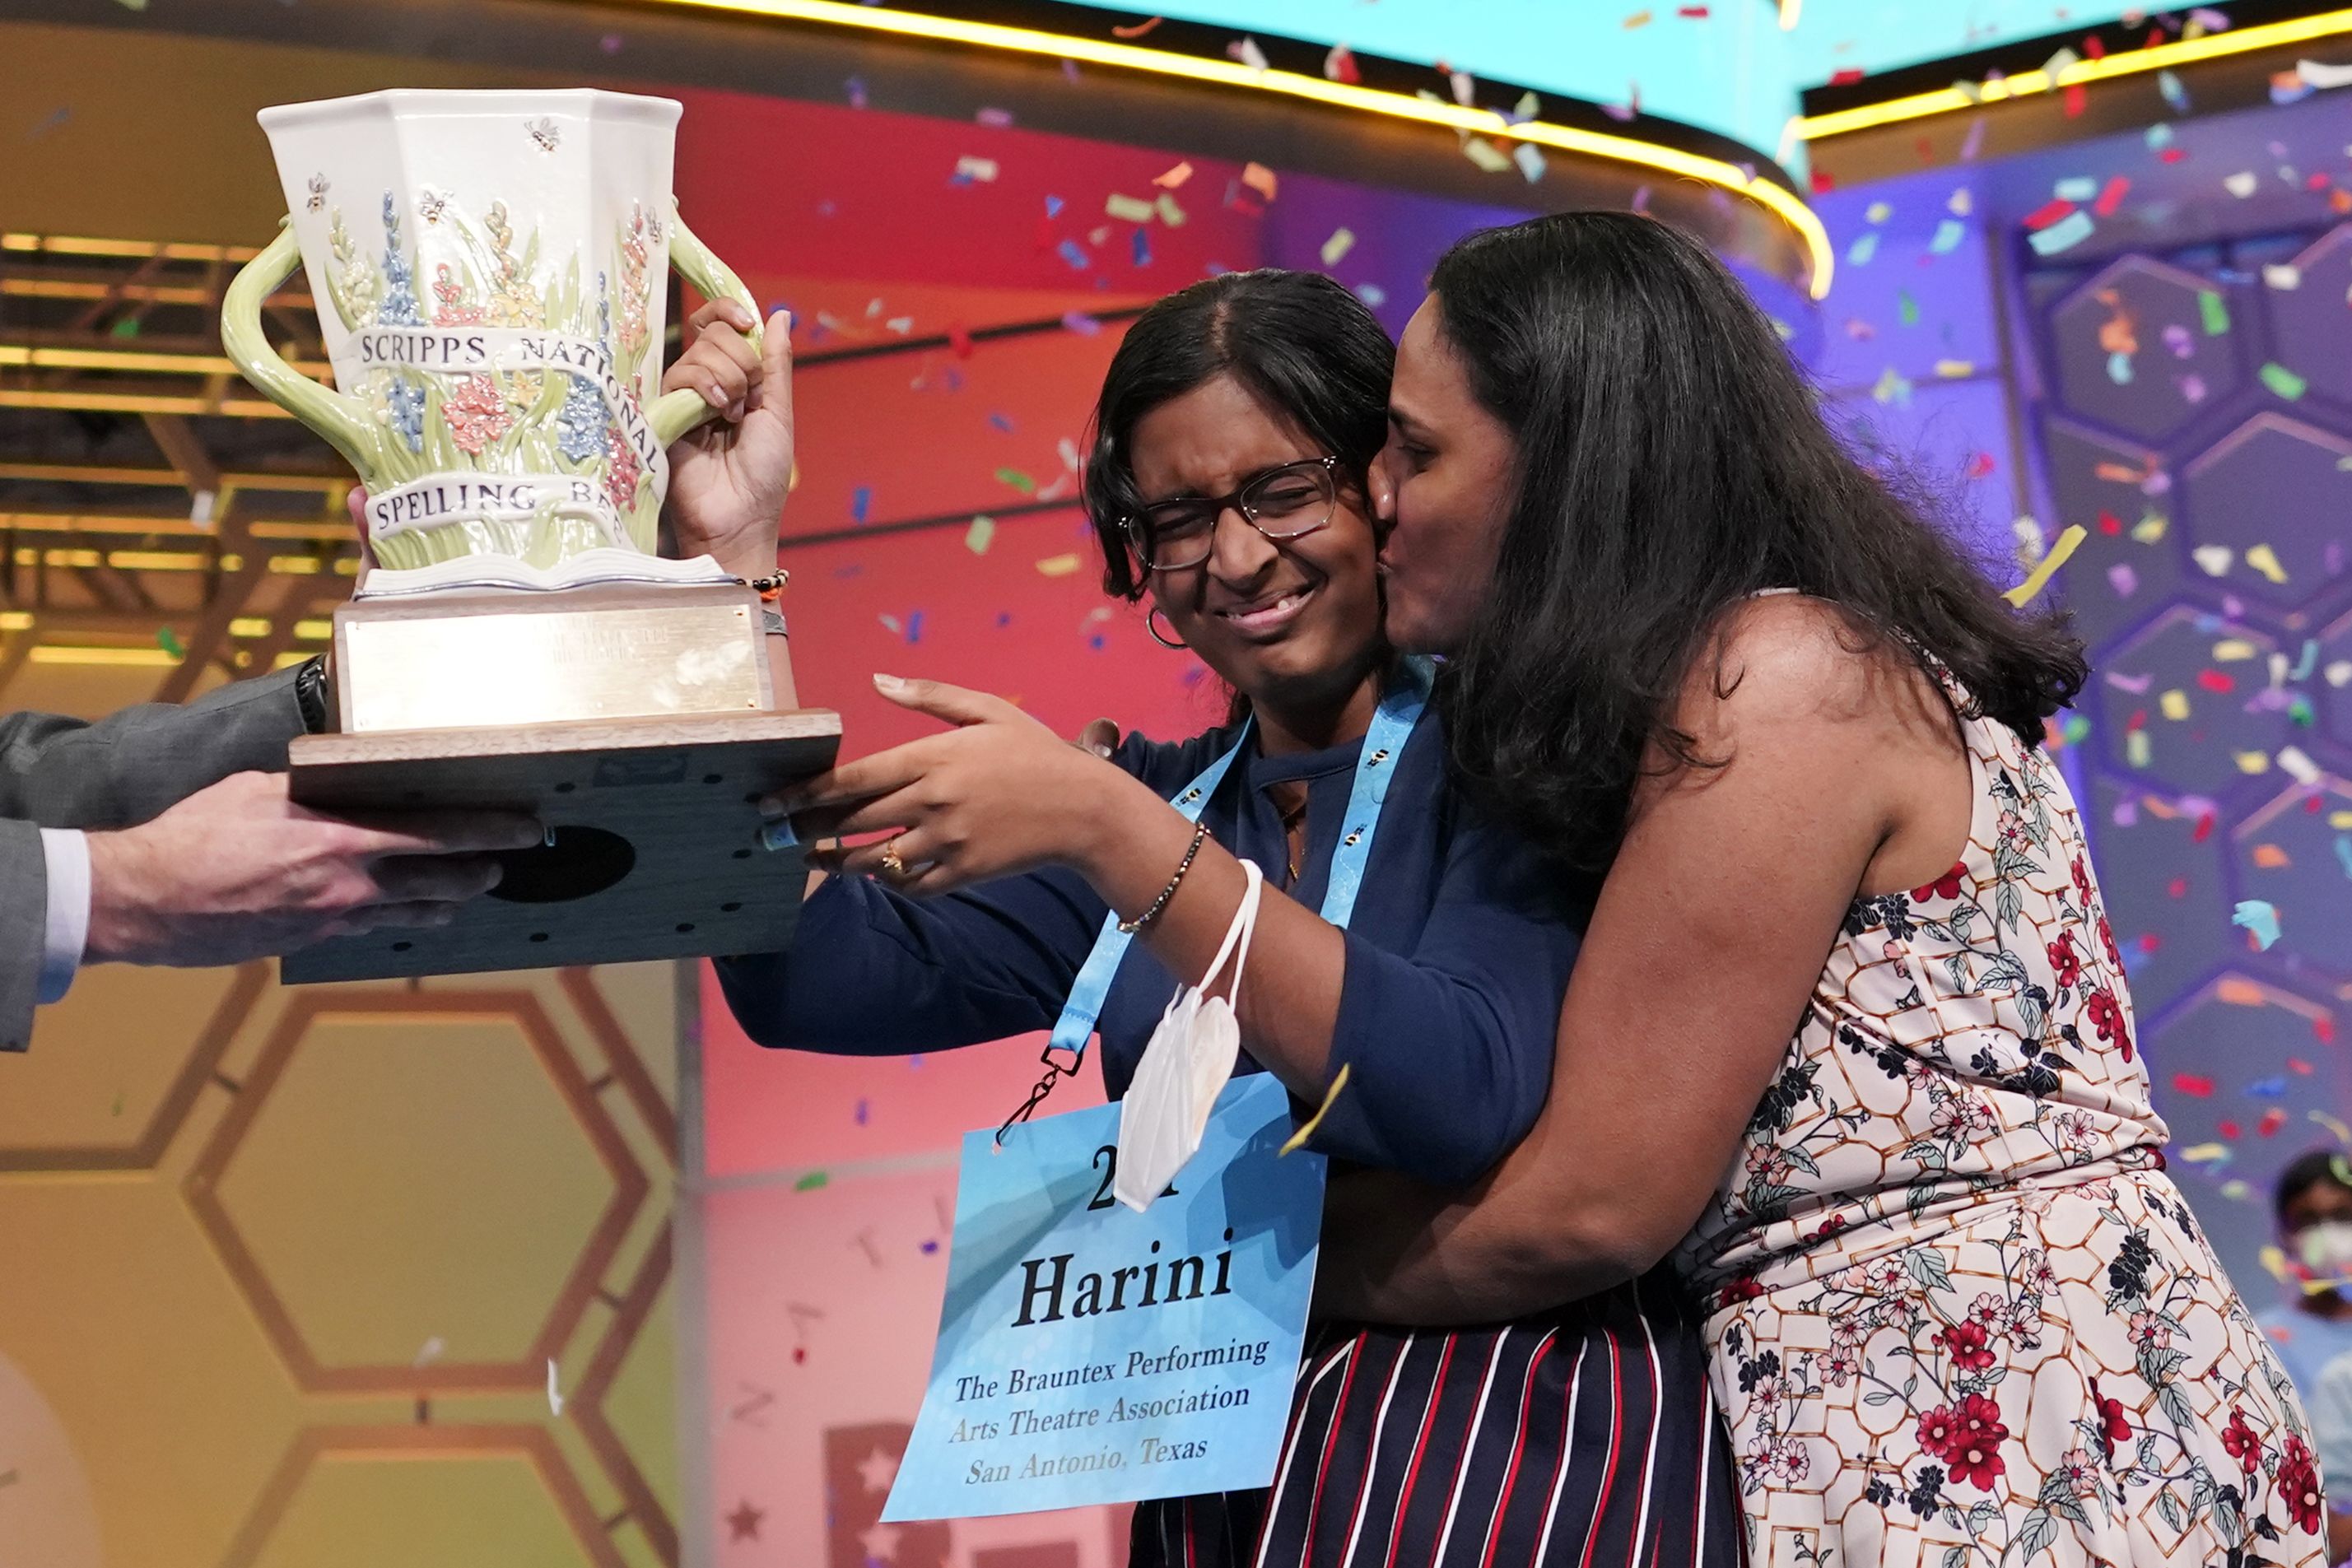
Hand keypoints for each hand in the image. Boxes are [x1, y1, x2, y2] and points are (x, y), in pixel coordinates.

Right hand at [82, 771, 541, 967]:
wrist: (145, 902)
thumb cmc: (193, 835)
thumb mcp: (257, 788)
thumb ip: (311, 786)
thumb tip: (339, 775)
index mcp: (342, 840)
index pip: (441, 833)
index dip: (492, 831)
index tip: (527, 827)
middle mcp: (349, 885)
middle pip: (443, 882)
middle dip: (482, 872)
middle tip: (509, 863)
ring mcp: (333, 919)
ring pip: (413, 913)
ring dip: (448, 901)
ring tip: (470, 891)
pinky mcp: (312, 941)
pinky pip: (371, 929)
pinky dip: (397, 919)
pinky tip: (404, 913)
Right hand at [661, 301, 794, 580]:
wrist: (740, 517)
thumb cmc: (762, 474)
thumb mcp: (777, 412)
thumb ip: (775, 364)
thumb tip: (780, 314)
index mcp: (733, 380)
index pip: (719, 325)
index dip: (729, 312)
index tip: (747, 323)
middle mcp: (704, 384)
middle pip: (713, 333)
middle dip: (740, 360)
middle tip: (747, 399)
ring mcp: (681, 398)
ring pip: (698, 352)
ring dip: (727, 378)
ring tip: (731, 417)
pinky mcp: (662, 413)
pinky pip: (679, 375)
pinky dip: (705, 386)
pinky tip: (715, 413)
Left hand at [763, 676, 1143, 894]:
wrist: (1085, 809)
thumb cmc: (1035, 754)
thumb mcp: (987, 710)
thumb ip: (929, 695)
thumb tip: (876, 680)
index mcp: (933, 757)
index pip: (853, 779)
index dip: (806, 793)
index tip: (771, 801)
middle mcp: (932, 801)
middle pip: (852, 822)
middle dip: (809, 830)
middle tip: (778, 834)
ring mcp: (946, 841)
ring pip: (873, 859)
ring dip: (838, 862)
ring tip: (815, 859)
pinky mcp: (962, 873)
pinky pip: (909, 885)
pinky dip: (887, 881)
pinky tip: (874, 873)